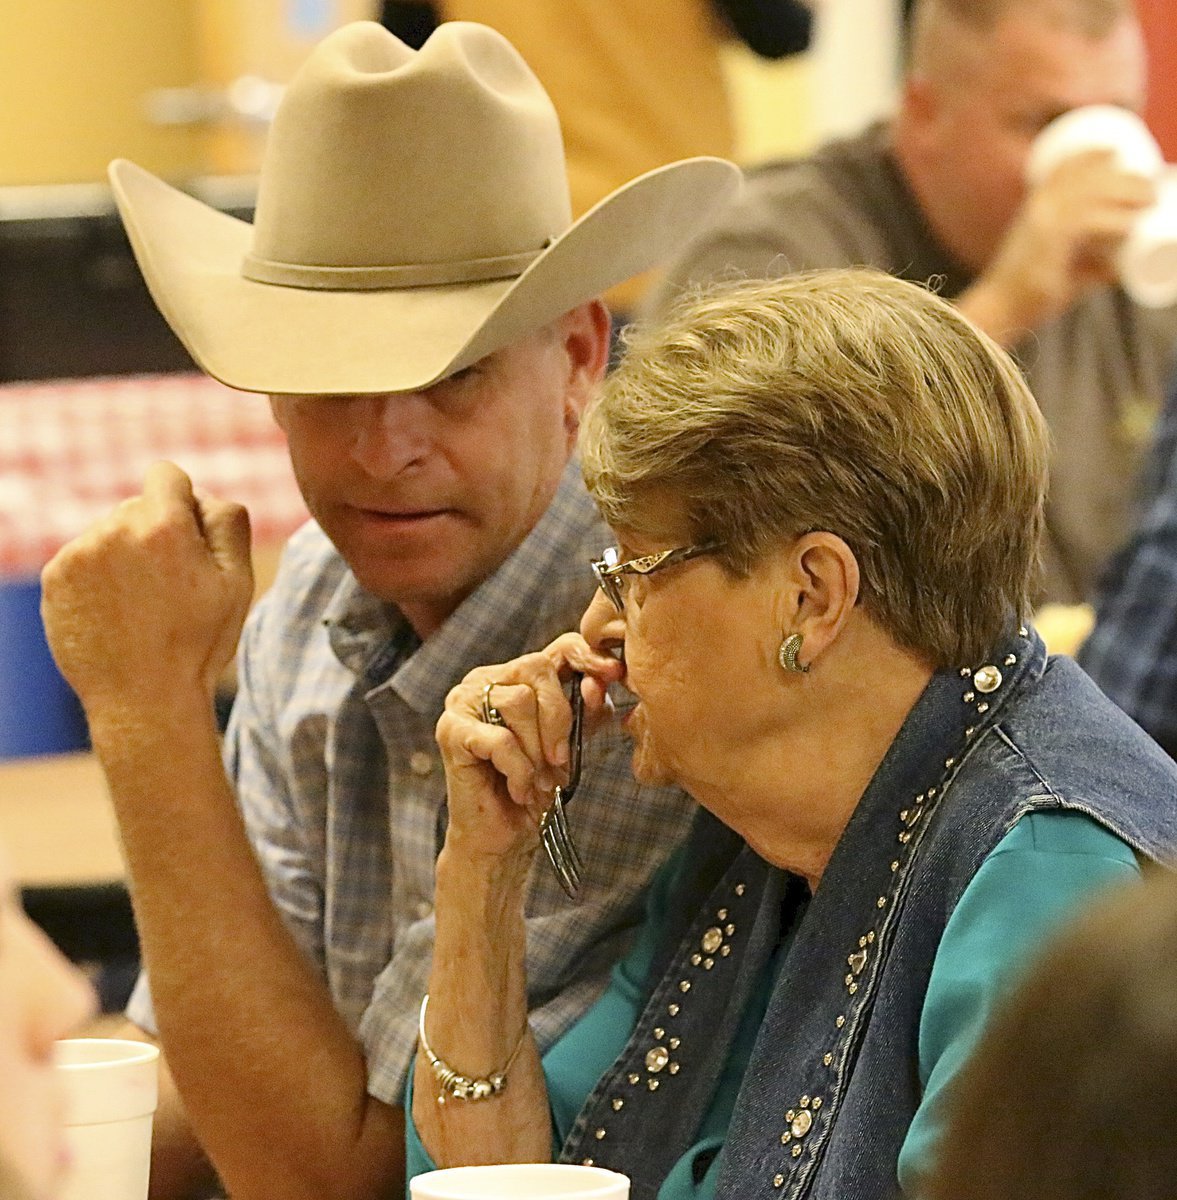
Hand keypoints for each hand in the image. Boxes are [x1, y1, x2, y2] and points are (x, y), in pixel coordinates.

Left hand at [41, 461, 253, 720]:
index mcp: (164, 525)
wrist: (144, 699)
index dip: (184, 501)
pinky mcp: (53, 578)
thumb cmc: (199, 641)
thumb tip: (203, 494)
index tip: (189, 535)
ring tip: (143, 606)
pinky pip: (83, 560)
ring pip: (109, 534)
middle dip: (156, 533)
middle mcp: (114, 529)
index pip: (167, 475)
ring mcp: (77, 554)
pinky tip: (117, 614)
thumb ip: (228, 522)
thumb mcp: (237, 581)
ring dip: (126, 556)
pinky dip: (99, 579)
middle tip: (172, 586)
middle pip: (138, 507)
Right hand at [435, 633, 624, 866]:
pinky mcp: (450, 730)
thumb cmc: (537, 786)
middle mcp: (487, 678)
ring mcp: (462, 700)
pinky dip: (518, 769)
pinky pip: (500, 739)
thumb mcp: (573, 741)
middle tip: (557, 760)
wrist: (504, 837)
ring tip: (536, 778)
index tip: (612, 673)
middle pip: (537, 669)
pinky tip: (519, 788)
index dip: (586, 655)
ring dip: (536, 750)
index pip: (557, 646)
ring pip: (519, 701)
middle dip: (558, 719)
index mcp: (518, 676)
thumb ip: (587, 709)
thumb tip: (596, 683)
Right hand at [960, 149, 1156, 341]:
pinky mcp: (1051, 240)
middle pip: (1089, 174)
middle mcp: (1039, 206)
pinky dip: (1115, 221)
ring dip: (1129, 191)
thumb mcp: (1059, 268)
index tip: (1118, 152)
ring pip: (1095, 192)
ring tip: (1152, 199)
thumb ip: (1089, 266)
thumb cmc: (1027, 293)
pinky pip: (1090, 221)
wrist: (998, 309)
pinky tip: (1132, 224)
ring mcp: (1044, 220)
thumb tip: (1119, 269)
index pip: (1064, 167)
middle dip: (1126, 174)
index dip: (1092, 154)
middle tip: (1153, 183)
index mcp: (1034, 205)